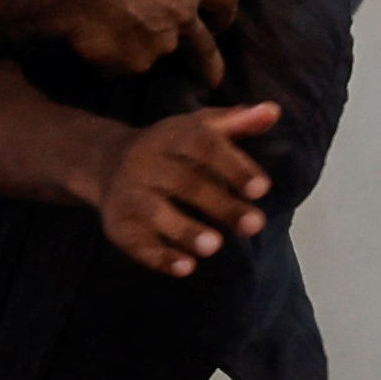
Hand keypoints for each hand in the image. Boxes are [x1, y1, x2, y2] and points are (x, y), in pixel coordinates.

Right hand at [35, 0, 236, 87]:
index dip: (223, 14)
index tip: (216, 23)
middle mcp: (184, 16)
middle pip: (207, 49)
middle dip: (209, 66)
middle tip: (209, 78)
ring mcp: (161, 45)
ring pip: (158, 53)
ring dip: (144, 48)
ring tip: (115, 31)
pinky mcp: (135, 65)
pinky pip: (128, 64)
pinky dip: (117, 58)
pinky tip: (98, 41)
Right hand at [98, 103, 280, 275]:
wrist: (106, 161)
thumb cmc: (171, 147)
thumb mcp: (199, 127)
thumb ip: (237, 122)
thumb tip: (273, 111)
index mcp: (172, 136)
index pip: (204, 147)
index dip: (233, 167)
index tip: (263, 188)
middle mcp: (147, 163)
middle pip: (185, 183)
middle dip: (221, 205)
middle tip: (255, 224)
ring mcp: (130, 194)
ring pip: (156, 213)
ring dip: (186, 230)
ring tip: (215, 246)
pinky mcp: (118, 224)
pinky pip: (137, 242)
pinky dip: (160, 256)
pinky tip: (186, 268)